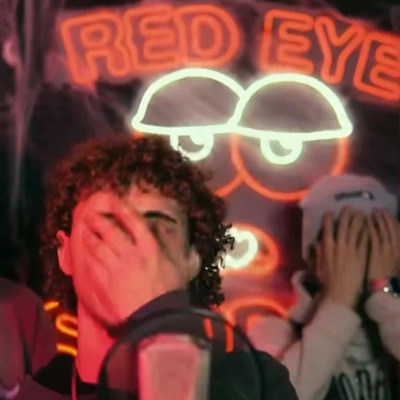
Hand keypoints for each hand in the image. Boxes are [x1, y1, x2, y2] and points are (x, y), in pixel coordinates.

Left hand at [81, 194, 184, 324]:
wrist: (157, 318)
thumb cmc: (170, 292)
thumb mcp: (178, 265)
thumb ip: (170, 246)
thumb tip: (161, 231)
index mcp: (150, 248)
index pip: (134, 222)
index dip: (122, 209)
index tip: (114, 201)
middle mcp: (131, 254)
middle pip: (111, 232)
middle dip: (99, 221)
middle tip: (91, 215)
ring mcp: (117, 269)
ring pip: (98, 247)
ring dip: (90, 237)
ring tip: (84, 231)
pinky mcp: (106, 283)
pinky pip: (93, 265)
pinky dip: (87, 257)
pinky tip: (85, 253)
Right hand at [319, 208, 367, 307]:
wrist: (341, 293)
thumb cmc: (328, 282)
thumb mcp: (320, 266)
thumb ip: (318, 253)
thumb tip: (314, 244)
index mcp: (327, 249)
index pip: (327, 230)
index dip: (329, 220)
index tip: (330, 212)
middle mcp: (338, 247)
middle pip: (343, 228)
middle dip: (345, 216)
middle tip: (348, 206)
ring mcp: (350, 250)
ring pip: (354, 231)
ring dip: (357, 220)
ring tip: (360, 212)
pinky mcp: (361, 256)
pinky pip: (364, 240)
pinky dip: (366, 231)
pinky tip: (369, 225)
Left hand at [367, 209, 399, 281]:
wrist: (385, 292)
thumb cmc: (388, 282)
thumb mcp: (393, 266)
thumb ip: (390, 254)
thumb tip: (386, 243)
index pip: (398, 232)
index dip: (393, 222)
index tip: (387, 214)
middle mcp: (396, 249)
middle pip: (392, 228)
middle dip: (386, 217)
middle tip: (380, 208)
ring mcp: (387, 250)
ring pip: (383, 230)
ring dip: (378, 219)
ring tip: (373, 211)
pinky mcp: (376, 253)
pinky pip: (374, 236)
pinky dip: (371, 227)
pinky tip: (366, 220)